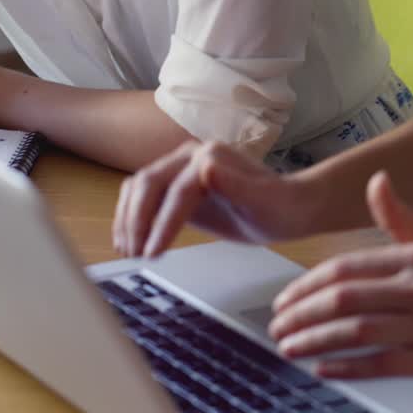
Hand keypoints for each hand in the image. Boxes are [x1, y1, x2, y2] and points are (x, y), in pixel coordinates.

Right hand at [113, 141, 322, 257]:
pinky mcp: (173, 187)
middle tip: (134, 255)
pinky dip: (131, 219)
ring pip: (138, 188)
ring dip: (127, 220)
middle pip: (148, 183)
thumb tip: (206, 168)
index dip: (162, 222)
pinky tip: (129, 243)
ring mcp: (178, 170)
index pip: (177, 190)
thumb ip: (236, 185)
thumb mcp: (264, 202)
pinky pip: (143, 197)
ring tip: (127, 252)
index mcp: (209, 157)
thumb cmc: (278, 207)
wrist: (284, 208)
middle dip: (137, 221)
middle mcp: (189, 157)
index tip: (153, 253)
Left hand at [268, 172, 412, 380]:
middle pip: (344, 298)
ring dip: (315, 341)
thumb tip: (376, 180)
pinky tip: (323, 370)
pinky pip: (384, 365)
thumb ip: (403, 219)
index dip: (307, 285)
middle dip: (302, 314)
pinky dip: (348, 368)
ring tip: (288, 348)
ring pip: (358, 331)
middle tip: (276, 326)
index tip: (284, 300)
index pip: (346, 267)